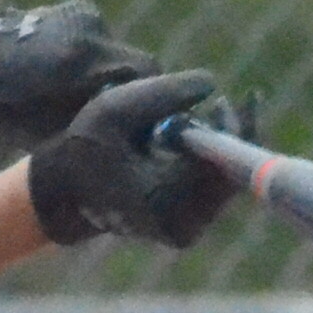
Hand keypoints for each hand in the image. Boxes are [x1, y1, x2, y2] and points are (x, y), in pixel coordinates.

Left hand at [0, 1, 156, 135]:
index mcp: (85, 67)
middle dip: (132, 85)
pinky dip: (92, 52)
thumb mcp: (53, 128)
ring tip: (84, 87)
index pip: (145, 80)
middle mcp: (90, 37)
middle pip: (136, 63)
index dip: (149, 101)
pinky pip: (99, 36)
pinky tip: (69, 66)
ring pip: (117, 50)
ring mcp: (85, 18)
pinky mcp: (78, 9)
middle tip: (119, 107)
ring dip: (109, 68)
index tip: (144, 118)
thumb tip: (133, 130)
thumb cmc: (7, 108)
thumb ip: (95, 121)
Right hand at [24, 72, 238, 247]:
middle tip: (219, 103)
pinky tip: (190, 140)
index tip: (246, 97)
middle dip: (231, 134)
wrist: (66, 189)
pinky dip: (210, 160)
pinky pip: (213, 189)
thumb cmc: (86, 146)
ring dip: (219, 146)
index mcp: (165, 201)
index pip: (223, 166)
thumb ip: (162, 93)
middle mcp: (182, 224)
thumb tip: (212, 83)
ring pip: (224, 182)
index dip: (240, 129)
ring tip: (194, 121)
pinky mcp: (186, 226)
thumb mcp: (116, 108)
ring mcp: (186, 229)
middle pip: (232, 176)